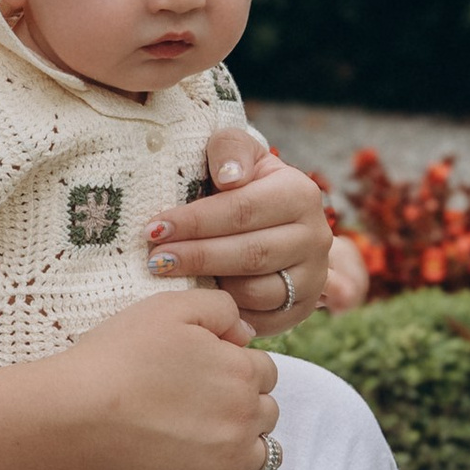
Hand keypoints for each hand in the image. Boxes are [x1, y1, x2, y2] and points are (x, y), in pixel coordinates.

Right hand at [56, 290, 278, 469]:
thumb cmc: (117, 356)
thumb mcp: (169, 307)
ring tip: (205, 434)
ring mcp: (229, 459)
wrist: (74, 414)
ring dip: (242, 442)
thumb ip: (220, 308)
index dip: (236, 365)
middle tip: (200, 401)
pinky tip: (202, 463)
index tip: (204, 370)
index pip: (265, 370)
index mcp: (242, 371)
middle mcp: (245, 417)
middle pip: (267, 411)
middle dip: (243, 403)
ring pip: (262, 452)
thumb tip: (245, 335)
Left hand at [147, 146, 335, 327]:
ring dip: (208, 286)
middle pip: (249, 253)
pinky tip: (196, 297)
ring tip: (170, 277)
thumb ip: (229, 150)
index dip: (195, 221)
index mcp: (300, 193)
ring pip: (255, 291)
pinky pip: (258, 319)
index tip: (155, 228)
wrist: (271, 220)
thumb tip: (229, 176)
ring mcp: (312, 277)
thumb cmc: (240, 182)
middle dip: (195, 257)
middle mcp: (315, 236)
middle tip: (154, 260)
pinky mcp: (301, 309)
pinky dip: (225, 311)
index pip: (242, 210)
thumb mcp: (234, 153)